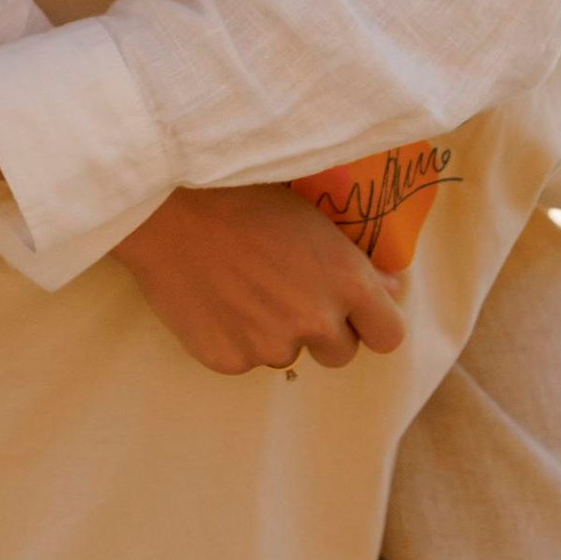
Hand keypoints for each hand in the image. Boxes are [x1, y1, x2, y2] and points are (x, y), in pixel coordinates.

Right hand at [116, 185, 408, 377]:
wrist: (170, 209)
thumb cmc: (244, 198)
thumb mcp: (313, 219)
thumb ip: (355, 264)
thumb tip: (391, 290)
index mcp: (346, 283)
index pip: (389, 335)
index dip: (372, 324)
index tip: (355, 314)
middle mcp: (316, 322)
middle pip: (341, 354)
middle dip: (323, 332)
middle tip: (289, 296)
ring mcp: (271, 346)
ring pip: (285, 353)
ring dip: (273, 332)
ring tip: (241, 288)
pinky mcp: (229, 361)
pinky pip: (243, 358)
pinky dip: (234, 338)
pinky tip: (215, 300)